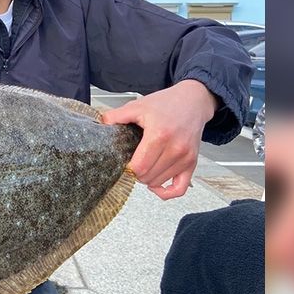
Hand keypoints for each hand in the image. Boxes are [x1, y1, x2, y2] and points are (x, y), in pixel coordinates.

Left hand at [102, 79, 216, 199]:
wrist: (193, 101)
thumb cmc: (167, 103)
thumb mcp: (138, 106)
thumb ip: (117, 115)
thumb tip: (101, 124)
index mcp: (159, 135)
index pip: (139, 167)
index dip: (128, 169)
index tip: (123, 163)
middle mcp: (175, 148)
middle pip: (148, 177)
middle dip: (136, 174)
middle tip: (133, 163)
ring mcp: (185, 157)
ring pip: (160, 182)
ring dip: (148, 179)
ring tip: (144, 166)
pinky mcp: (192, 163)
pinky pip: (180, 188)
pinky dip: (167, 192)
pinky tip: (156, 186)